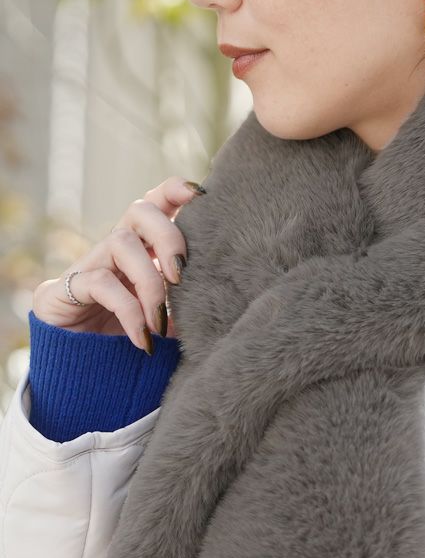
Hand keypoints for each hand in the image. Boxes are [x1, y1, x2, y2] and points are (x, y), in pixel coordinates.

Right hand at [31, 176, 204, 351]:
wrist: (81, 365)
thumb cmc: (131, 336)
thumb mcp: (168, 319)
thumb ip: (190, 309)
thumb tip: (224, 308)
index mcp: (143, 248)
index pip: (156, 205)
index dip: (174, 192)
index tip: (199, 193)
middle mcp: (117, 248)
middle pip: (140, 210)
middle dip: (167, 237)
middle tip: (181, 275)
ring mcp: (91, 264)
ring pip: (121, 243)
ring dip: (149, 283)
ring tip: (160, 321)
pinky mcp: (67, 288)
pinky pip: (101, 283)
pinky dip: (129, 311)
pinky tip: (144, 338)